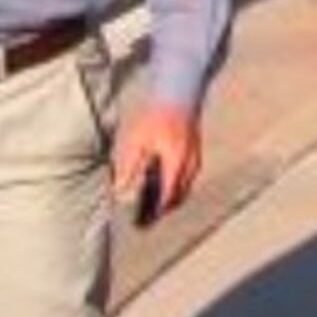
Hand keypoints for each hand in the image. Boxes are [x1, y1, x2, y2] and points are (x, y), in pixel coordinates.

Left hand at [110, 101, 201, 220]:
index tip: (144, 221)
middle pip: (179, 195)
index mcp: (174, 163)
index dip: (157, 211)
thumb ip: (129, 167)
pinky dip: (177, 185)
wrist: (179, 94)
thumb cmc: (156, 116)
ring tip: (154, 205)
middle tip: (148, 219)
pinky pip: (188, 177)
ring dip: (171, 198)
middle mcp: (189, 164)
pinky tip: (164, 184)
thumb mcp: (137, 140)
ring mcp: (195, 158)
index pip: (167, 196)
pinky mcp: (196, 152)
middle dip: (164, 208)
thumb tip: (120, 189)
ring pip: (185, 187)